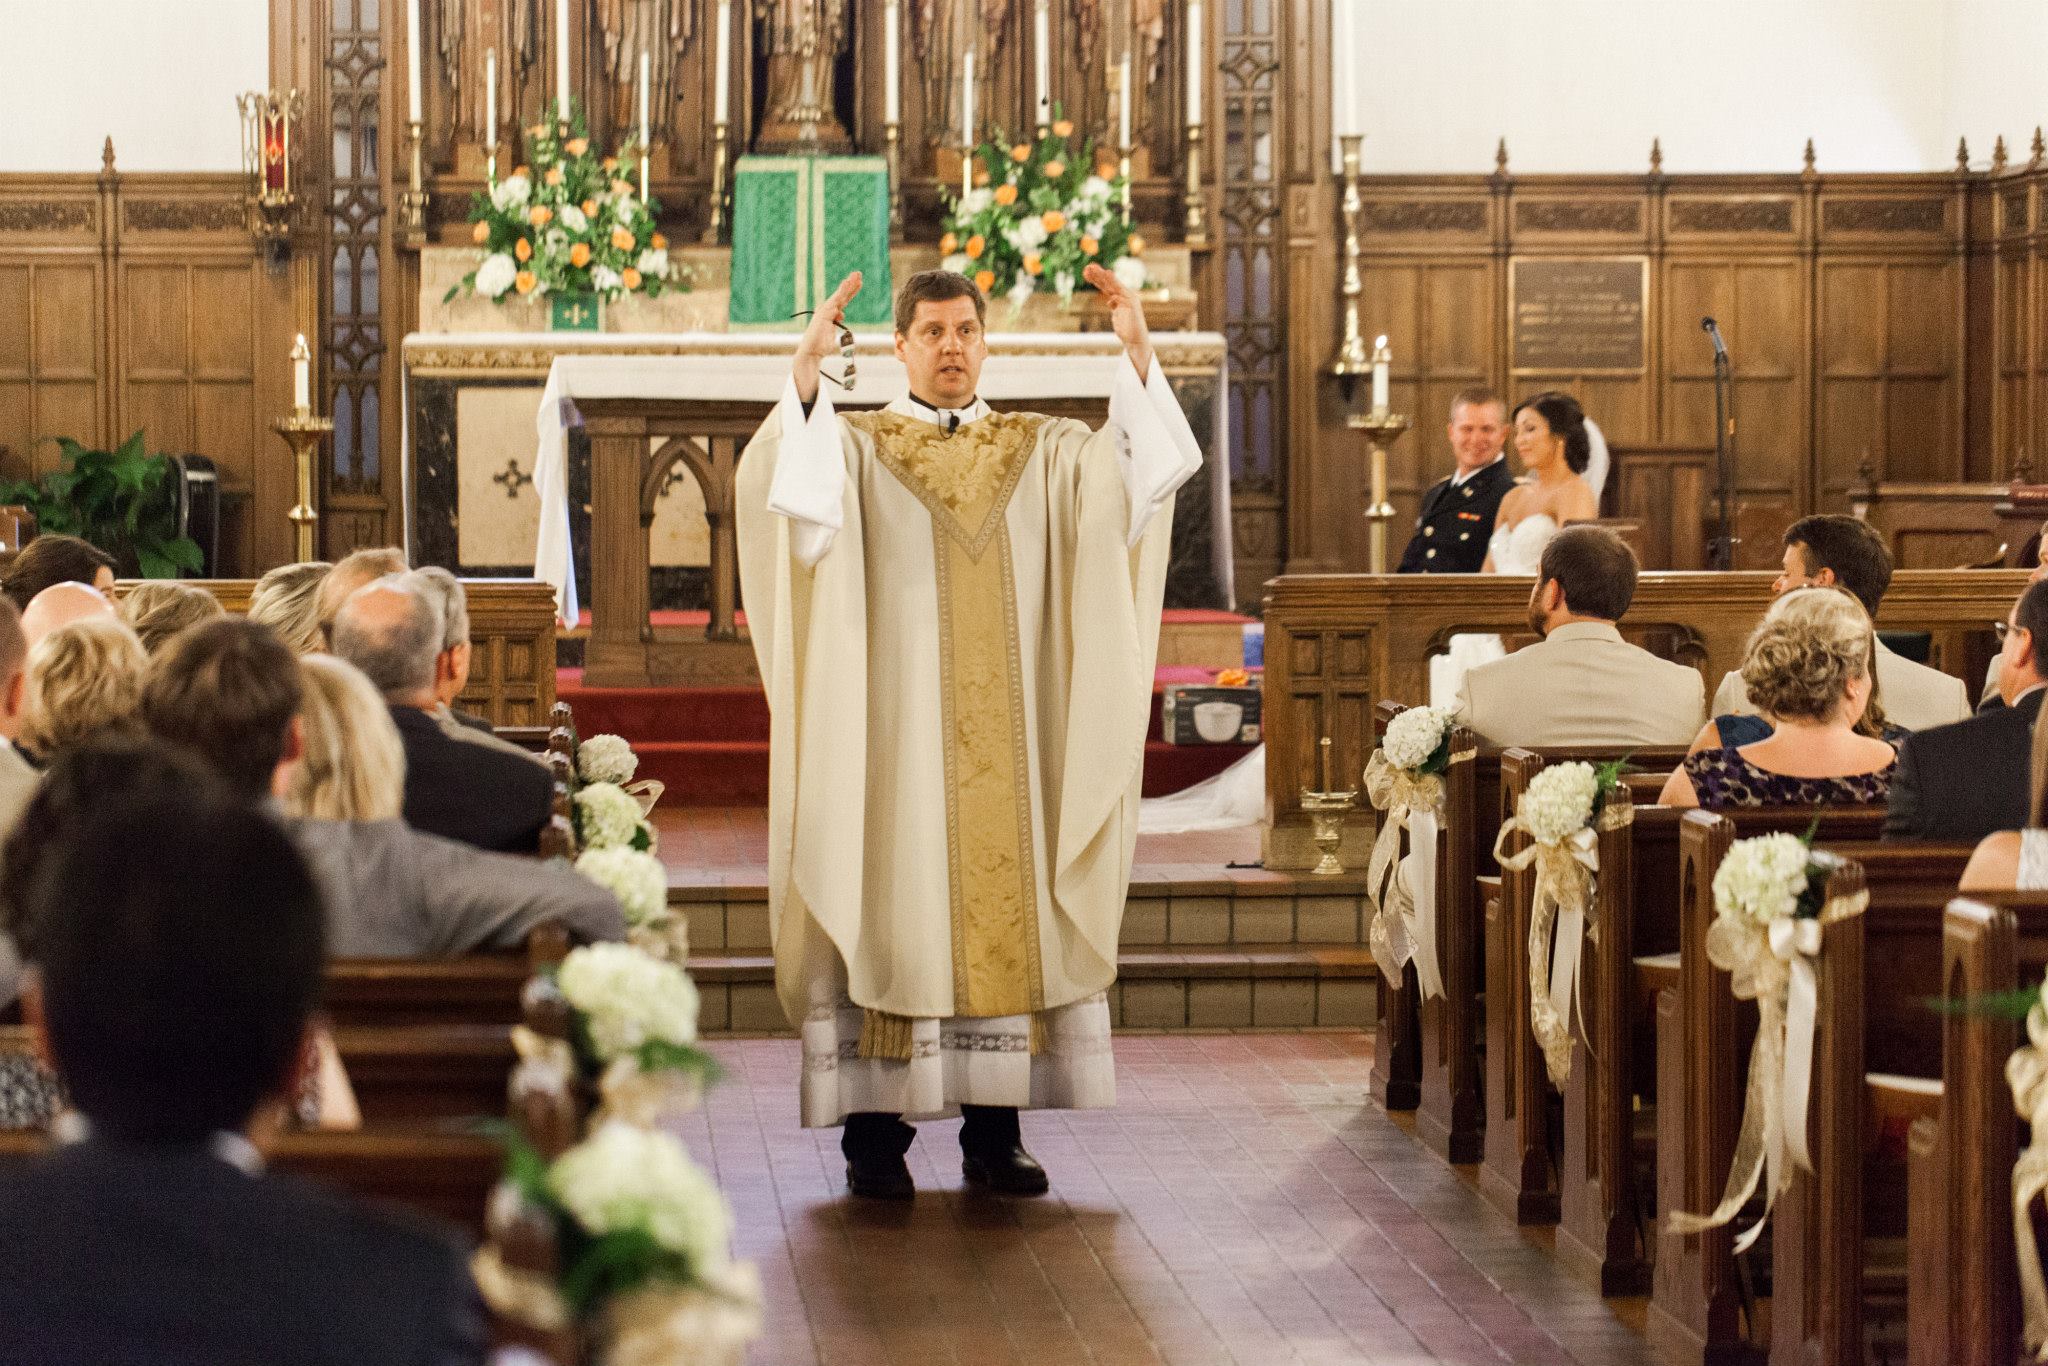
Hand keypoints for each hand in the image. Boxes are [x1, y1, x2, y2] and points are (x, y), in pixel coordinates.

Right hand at [793, 271, 861, 402]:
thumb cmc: (821, 345)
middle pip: (842, 295)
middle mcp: (828, 310)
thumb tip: (841, 313)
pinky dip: (841, 292)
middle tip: (859, 273)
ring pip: (839, 295)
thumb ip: (836, 322)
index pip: (843, 300)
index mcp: (832, 314)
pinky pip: (834, 301)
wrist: (811, 352)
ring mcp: (825, 311)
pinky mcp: (824, 314)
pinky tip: (846, 283)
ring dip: (847, 285)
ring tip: (855, 275)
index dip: (851, 291)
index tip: (860, 282)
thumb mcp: (833, 332)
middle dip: (850, 284)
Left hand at [1085, 262, 1151, 376]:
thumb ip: (1114, 306)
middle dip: (1100, 275)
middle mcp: (1126, 296)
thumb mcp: (1117, 316)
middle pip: (1110, 284)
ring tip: (1103, 271)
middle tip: (1090, 267)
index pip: (1107, 286)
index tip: (1088, 271)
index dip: (1097, 278)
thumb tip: (1110, 300)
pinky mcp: (1132, 306)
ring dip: (1108, 279)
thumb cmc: (1126, 329)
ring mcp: (1129, 300)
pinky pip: (1121, 298)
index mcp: (1121, 298)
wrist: (1136, 340)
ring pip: (1116, 287)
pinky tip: (1110, 290)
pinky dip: (1115, 294)